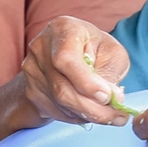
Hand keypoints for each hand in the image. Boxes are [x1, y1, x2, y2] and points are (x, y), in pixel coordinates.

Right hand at [19, 17, 133, 125]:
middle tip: (117, 117)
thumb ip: (110, 73)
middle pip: (61, 87)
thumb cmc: (95, 50)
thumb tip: (111, 99)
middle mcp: (41, 47)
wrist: (67, 56)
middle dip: (92, 107)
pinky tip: (89, 111)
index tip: (107, 97)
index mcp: (63, 29)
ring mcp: (32, 70)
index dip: (86, 83)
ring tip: (108, 116)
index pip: (67, 60)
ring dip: (87, 114)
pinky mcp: (31, 89)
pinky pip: (55, 111)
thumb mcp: (111, 53)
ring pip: (59, 103)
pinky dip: (76, 116)